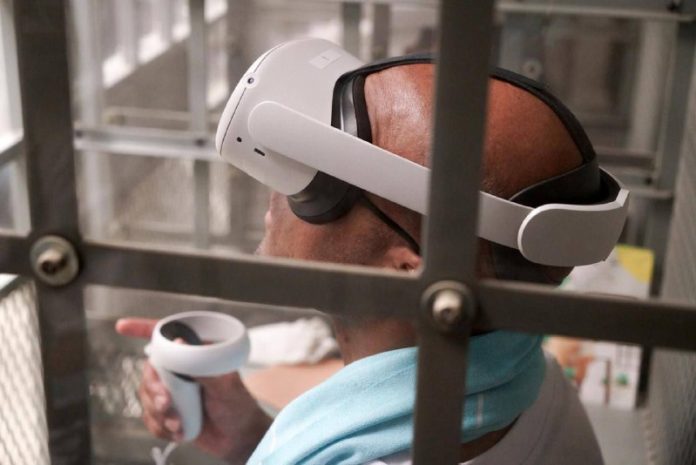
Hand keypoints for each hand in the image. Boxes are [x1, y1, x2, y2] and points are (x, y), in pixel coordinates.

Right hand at [116, 318, 271, 462]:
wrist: (238, 438)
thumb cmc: (238, 406)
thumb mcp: (226, 385)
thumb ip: (203, 365)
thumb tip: (180, 342)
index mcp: (196, 356)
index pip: (168, 337)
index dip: (143, 328)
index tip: (122, 326)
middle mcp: (180, 370)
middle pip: (151, 370)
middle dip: (153, 389)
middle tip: (165, 403)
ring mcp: (173, 391)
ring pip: (146, 395)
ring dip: (158, 412)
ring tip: (178, 423)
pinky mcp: (168, 412)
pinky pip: (149, 418)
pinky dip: (159, 427)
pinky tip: (177, 431)